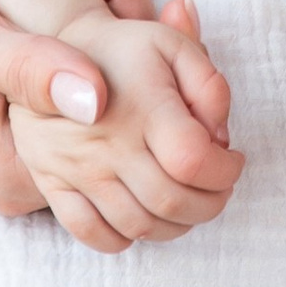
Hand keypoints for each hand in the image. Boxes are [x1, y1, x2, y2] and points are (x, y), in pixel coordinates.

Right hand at [0, 0, 126, 221]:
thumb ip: (29, 68)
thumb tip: (100, 95)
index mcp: (17, 169)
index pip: (123, 125)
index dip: (136, 45)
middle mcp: (27, 165)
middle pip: (120, 90)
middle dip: (107, 1)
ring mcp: (20, 132)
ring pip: (98, 60)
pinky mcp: (12, 96)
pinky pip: (70, 49)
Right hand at [8, 9, 242, 254]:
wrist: (57, 49)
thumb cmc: (128, 52)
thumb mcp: (176, 48)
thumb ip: (210, 87)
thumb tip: (220, 138)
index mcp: (142, 106)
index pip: (194, 161)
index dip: (225, 170)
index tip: (232, 160)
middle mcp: (107, 142)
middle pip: (171, 202)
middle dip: (210, 203)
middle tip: (217, 187)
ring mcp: (77, 168)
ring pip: (138, 225)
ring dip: (175, 225)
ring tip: (186, 200)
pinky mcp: (53, 184)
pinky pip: (92, 233)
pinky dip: (124, 239)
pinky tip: (142, 217)